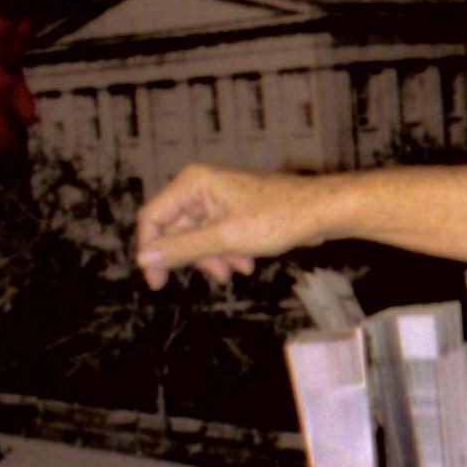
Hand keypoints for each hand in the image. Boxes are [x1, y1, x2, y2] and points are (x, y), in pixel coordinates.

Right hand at [134, 164, 325, 289]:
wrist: (323, 210)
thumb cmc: (279, 218)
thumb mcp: (225, 238)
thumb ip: (182, 248)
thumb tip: (142, 258)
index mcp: (193, 183)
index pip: (153, 218)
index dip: (151, 251)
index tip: (157, 282)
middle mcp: (201, 186)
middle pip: (176, 230)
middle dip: (195, 256)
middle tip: (217, 276)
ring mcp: (218, 197)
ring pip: (198, 237)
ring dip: (214, 258)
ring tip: (237, 269)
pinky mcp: (234, 210)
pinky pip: (217, 236)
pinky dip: (227, 252)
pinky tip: (247, 264)